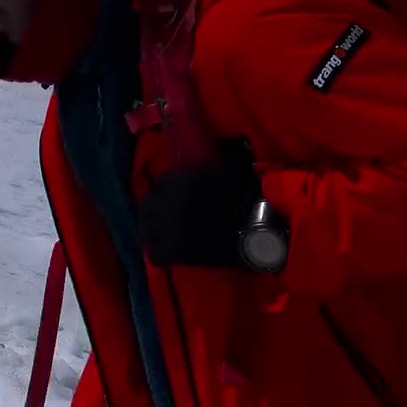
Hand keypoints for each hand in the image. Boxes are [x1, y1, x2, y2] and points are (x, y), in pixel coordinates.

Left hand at [138, 142, 261, 268]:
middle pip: (145, 209)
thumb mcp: (231, 167)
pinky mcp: (175, 251)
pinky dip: (161, 256)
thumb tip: (225, 150)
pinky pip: (154, 256)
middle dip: (153, 215)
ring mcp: (168, 227)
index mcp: (178, 180)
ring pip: (145, 232)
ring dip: (155, 236)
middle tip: (167, 223)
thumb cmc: (250, 195)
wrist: (261, 226)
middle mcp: (167, 202)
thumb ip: (217, 159)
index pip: (159, 186)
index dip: (165, 194)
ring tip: (167, 239)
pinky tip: (173, 255)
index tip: (175, 201)